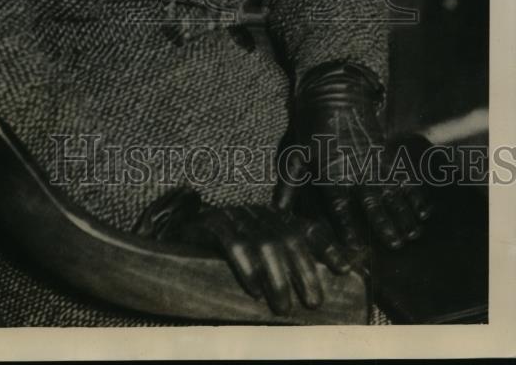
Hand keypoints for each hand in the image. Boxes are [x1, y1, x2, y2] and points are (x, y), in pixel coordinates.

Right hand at [134, 186, 350, 315]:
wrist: (174, 243)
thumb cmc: (221, 261)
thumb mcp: (258, 262)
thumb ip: (283, 268)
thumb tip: (318, 292)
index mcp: (271, 218)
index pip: (305, 227)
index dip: (327, 246)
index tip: (345, 269)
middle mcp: (255, 213)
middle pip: (288, 236)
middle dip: (304, 270)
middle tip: (313, 302)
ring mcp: (232, 216)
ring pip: (264, 241)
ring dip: (278, 277)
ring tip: (284, 307)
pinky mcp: (210, 224)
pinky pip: (232, 243)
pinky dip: (247, 268)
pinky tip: (254, 291)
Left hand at [275, 62, 431, 249]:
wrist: (334, 91)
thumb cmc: (311, 125)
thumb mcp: (296, 151)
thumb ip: (290, 183)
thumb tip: (278, 210)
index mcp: (331, 170)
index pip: (340, 204)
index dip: (348, 226)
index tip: (356, 247)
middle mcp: (355, 168)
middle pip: (372, 201)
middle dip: (385, 224)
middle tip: (396, 246)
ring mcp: (373, 160)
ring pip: (391, 192)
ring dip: (403, 214)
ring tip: (413, 235)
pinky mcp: (385, 152)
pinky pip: (402, 176)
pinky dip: (413, 194)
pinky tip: (424, 210)